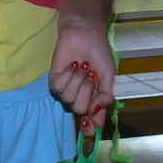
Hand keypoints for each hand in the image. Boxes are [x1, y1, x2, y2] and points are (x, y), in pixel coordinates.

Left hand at [48, 20, 114, 136]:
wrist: (86, 34)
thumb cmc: (99, 54)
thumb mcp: (108, 76)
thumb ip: (105, 96)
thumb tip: (95, 114)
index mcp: (94, 100)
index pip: (90, 123)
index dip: (89, 129)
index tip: (88, 126)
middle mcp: (79, 98)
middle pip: (79, 109)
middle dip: (86, 89)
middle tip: (91, 73)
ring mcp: (66, 90)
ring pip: (67, 98)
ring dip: (77, 80)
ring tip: (82, 66)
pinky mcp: (54, 81)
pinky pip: (57, 88)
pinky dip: (67, 75)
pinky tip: (72, 64)